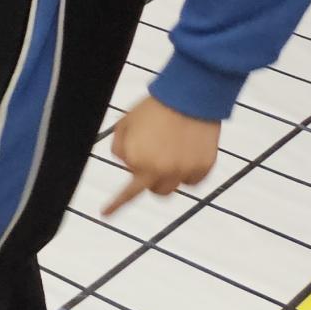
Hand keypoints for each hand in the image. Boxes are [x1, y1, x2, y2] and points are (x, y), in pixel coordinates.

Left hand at [103, 96, 221, 214]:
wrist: (188, 96)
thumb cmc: (153, 109)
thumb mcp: (124, 125)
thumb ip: (121, 149)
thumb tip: (129, 164)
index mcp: (139, 162)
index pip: (127, 192)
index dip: (116, 204)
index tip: (105, 214)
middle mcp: (162, 172)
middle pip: (154, 191)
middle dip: (150, 179)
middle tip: (153, 159)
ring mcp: (185, 171)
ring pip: (173, 188)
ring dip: (168, 177)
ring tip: (170, 152)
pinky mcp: (204, 167)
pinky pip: (193, 179)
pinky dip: (188, 171)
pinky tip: (186, 151)